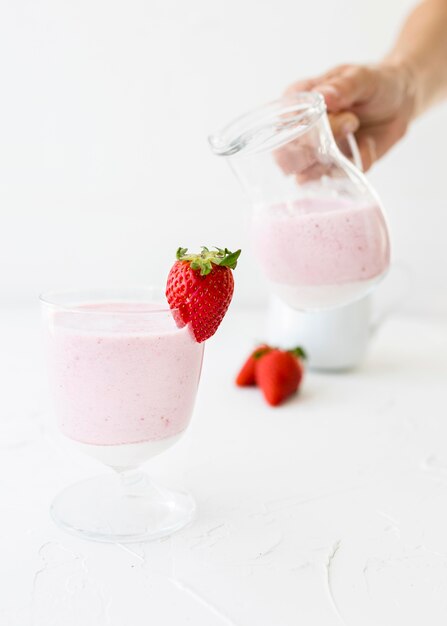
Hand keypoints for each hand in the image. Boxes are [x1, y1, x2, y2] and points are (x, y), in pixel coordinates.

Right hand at [285, 63, 415, 169]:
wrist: (399, 102)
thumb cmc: (373, 84)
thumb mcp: (362, 78)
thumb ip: (343, 87)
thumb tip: (325, 96)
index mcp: (295, 104)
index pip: (283, 127)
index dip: (304, 129)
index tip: (337, 114)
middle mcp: (298, 132)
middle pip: (287, 158)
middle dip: (317, 150)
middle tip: (350, 124)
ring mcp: (313, 155)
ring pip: (305, 175)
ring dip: (334, 161)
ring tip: (356, 131)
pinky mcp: (331, 170)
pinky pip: (336, 179)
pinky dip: (355, 165)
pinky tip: (366, 144)